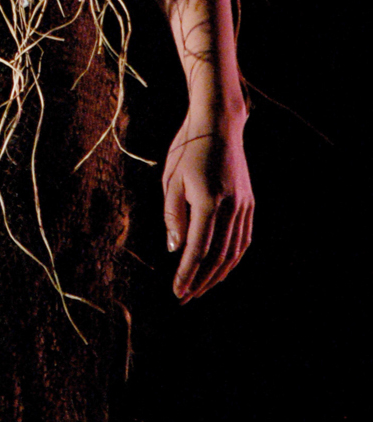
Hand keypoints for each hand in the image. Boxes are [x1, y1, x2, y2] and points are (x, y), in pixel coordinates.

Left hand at [163, 114, 252, 302]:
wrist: (218, 124)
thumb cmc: (187, 148)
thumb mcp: (171, 179)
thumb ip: (174, 216)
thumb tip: (175, 250)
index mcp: (209, 201)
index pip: (197, 249)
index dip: (187, 273)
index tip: (177, 291)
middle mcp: (231, 207)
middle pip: (217, 256)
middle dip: (200, 281)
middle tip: (185, 297)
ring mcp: (244, 206)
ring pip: (233, 252)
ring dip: (217, 275)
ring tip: (200, 288)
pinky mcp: (250, 203)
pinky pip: (243, 239)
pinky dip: (232, 259)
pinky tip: (220, 268)